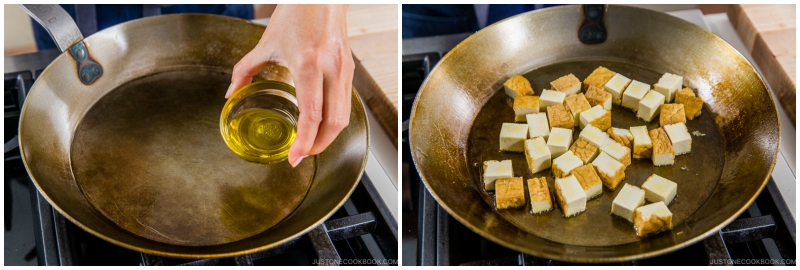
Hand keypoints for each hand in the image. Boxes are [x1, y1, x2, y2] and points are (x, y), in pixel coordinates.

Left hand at [226, 4, 353, 166]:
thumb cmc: (297, 13)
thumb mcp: (266, 43)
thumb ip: (246, 70)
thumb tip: (231, 92)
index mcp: (309, 64)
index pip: (312, 114)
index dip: (304, 141)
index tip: (294, 156)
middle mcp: (331, 69)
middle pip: (333, 123)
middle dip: (318, 146)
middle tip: (301, 155)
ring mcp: (344, 70)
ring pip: (343, 115)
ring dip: (328, 135)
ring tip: (310, 144)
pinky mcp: (349, 69)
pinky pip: (345, 102)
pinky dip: (334, 119)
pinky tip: (320, 123)